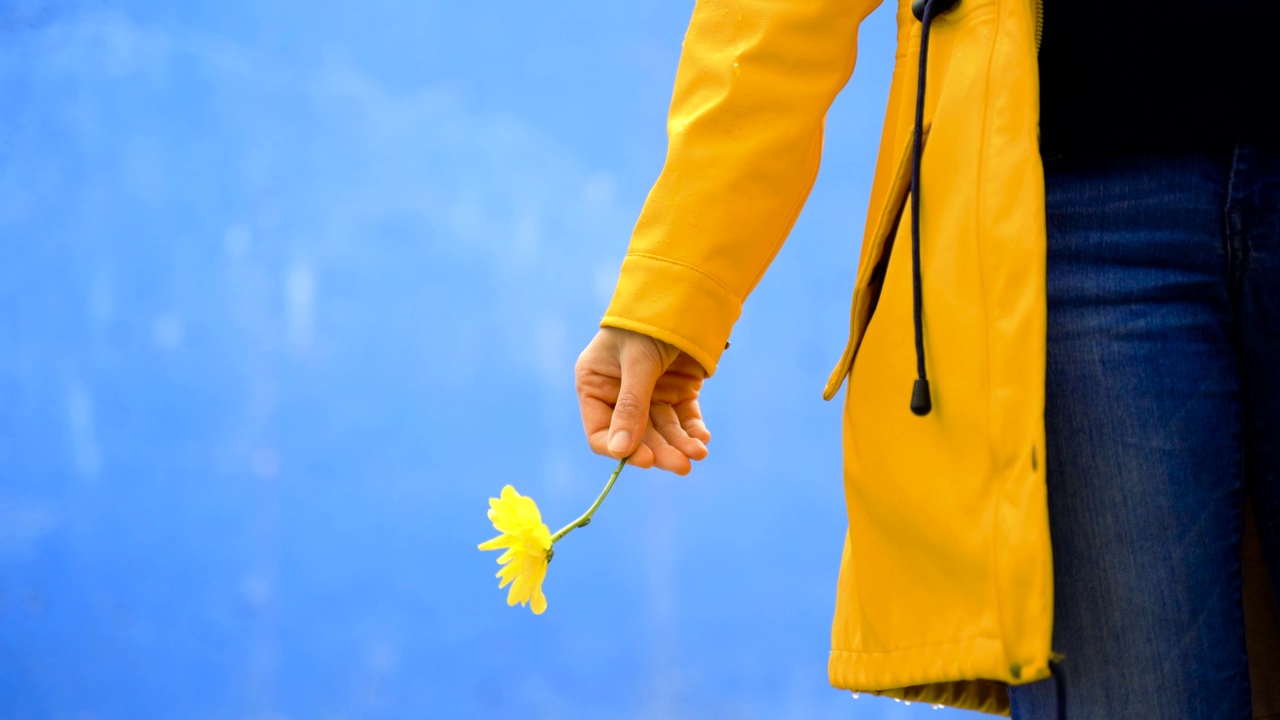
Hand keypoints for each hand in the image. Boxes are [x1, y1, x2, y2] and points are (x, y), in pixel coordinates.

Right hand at [574, 327, 711, 474]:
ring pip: (663, 431)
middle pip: (637, 436)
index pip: (601, 431)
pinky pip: (683, 418)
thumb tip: (621, 451)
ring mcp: (649, 394)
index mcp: (595, 385)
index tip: (645, 459)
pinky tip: (701, 439)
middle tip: (682, 465)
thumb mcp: (637, 363)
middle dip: (660, 451)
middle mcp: (619, 395)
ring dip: (680, 444)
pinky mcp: (676, 391)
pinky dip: (692, 430)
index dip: (621, 448)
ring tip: (698, 453)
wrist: (684, 292)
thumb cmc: (647, 322)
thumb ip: (631, 405)